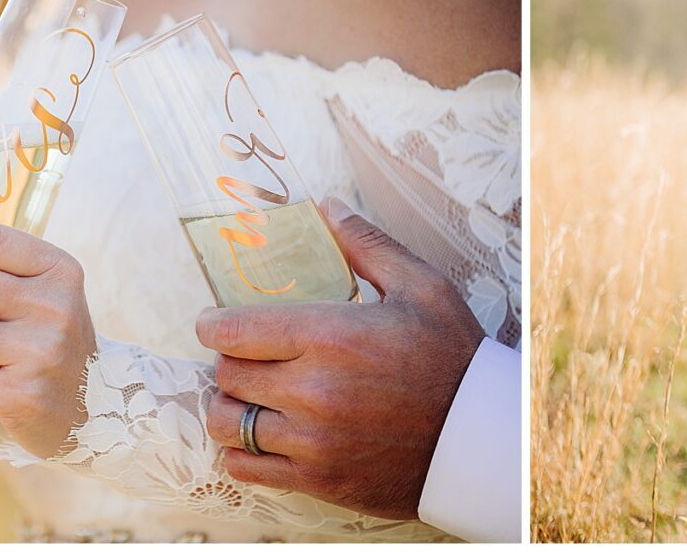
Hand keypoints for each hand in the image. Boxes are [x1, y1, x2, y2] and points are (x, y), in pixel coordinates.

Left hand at [198, 199, 484, 520]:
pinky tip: (260, 434)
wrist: (474, 434)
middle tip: (244, 354)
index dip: (213, 325)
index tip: (212, 322)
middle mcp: (313, 389)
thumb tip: (327, 207)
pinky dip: (241, 451)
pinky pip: (246, 468)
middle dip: (227, 360)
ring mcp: (311, 440)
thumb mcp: (420, 284)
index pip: (237, 330)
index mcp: (332, 335)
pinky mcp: (316, 478)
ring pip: (228, 424)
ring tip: (245, 395)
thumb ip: (367, 244)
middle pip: (228, 374)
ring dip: (228, 406)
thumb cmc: (450, 353)